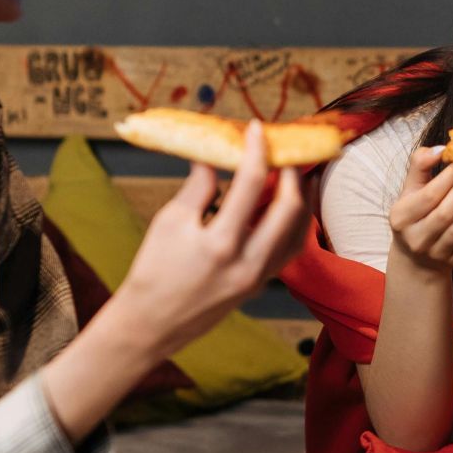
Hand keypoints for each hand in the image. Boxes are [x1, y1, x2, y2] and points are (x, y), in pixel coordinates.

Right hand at [116, 122, 309, 355]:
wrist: (151, 323)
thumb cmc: (153, 270)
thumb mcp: (169, 221)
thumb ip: (198, 188)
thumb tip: (214, 158)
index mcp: (221, 243)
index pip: (250, 184)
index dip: (256, 150)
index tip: (255, 129)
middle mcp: (248, 262)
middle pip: (289, 209)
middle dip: (291, 173)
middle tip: (284, 151)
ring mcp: (258, 277)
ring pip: (298, 232)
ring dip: (301, 199)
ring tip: (296, 175)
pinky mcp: (260, 285)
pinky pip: (288, 250)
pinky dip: (293, 224)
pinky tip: (287, 206)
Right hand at [388, 146, 452, 273]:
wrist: (418, 255)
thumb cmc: (416, 212)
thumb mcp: (410, 189)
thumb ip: (420, 165)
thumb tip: (441, 148)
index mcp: (401, 218)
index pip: (429, 196)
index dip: (449, 178)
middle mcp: (416, 240)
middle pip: (446, 213)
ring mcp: (436, 255)